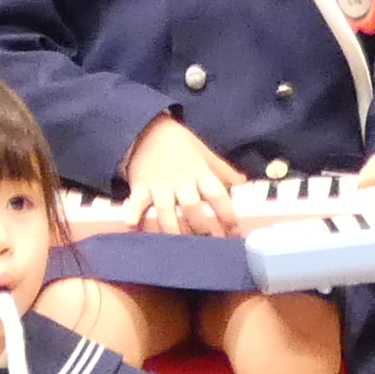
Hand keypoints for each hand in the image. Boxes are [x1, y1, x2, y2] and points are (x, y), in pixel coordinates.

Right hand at [122, 116, 240, 233]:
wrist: (146, 128)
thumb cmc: (180, 143)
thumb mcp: (205, 152)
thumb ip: (223, 170)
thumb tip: (243, 183)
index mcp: (200, 173)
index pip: (217, 196)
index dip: (227, 215)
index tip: (233, 232)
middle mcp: (181, 182)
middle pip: (192, 207)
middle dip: (200, 227)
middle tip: (206, 242)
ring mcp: (159, 185)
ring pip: (166, 211)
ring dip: (173, 229)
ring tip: (178, 245)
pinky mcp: (140, 186)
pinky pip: (136, 201)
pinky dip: (132, 212)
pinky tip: (131, 225)